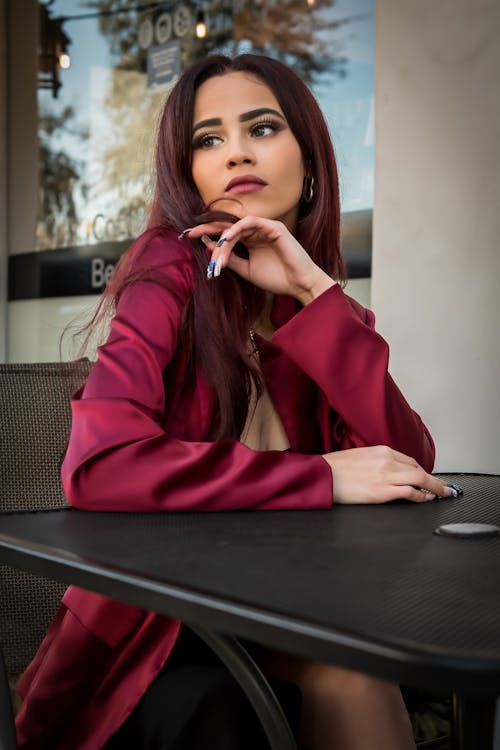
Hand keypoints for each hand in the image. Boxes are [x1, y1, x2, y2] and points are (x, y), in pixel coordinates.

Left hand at [184, 216, 334, 303]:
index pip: (226, 234)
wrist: (299, 285)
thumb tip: (209, 249)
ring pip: (237, 227)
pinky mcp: (273, 227)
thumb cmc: (277, 278)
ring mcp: (265, 227)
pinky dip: (236, 229)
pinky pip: (250, 223)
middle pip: (228, 226)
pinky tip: (226, 239)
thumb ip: (230, 259)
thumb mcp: (247, 270)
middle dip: (208, 228)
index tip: (190, 238)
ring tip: (214, 252)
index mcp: (250, 241)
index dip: (208, 235)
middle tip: (189, 233)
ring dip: (223, 239)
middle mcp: (256, 232)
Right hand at [321, 445, 454, 503]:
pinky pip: (410, 492)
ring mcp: (386, 476)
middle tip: (444, 488)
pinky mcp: (382, 491)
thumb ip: (376, 461)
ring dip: (434, 487)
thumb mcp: (359, 456)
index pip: (409, 460)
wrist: (322, 475)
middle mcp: (387, 460)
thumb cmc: (335, 468)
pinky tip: (426, 499)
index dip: (421, 470)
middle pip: (418, 469)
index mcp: (381, 451)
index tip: (427, 477)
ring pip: (419, 478)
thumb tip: (387, 471)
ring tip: (442, 494)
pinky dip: (422, 496)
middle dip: (434, 480)